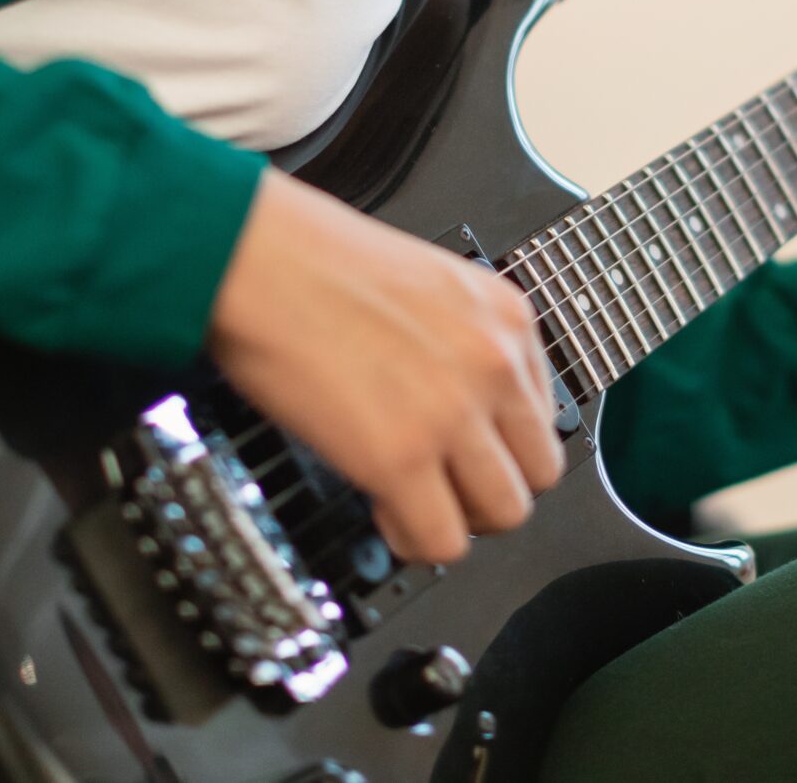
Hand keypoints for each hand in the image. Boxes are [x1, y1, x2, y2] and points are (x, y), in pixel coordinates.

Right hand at [203, 170, 564, 564]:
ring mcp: (453, 413)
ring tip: (413, 501)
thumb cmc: (310, 260)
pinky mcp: (401, 459)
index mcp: (505, 315)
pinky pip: (441, 541)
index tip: (469, 448)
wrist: (251, 256)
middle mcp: (494, 363)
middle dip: (492, 488)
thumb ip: (458, 342)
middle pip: (539, 470)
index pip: (544, 412)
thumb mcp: (425, 284)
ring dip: (460, 518)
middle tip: (447, 485)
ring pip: (504, 512)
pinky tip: (382, 509)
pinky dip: (413, 539)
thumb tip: (458, 400)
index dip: (502, 441)